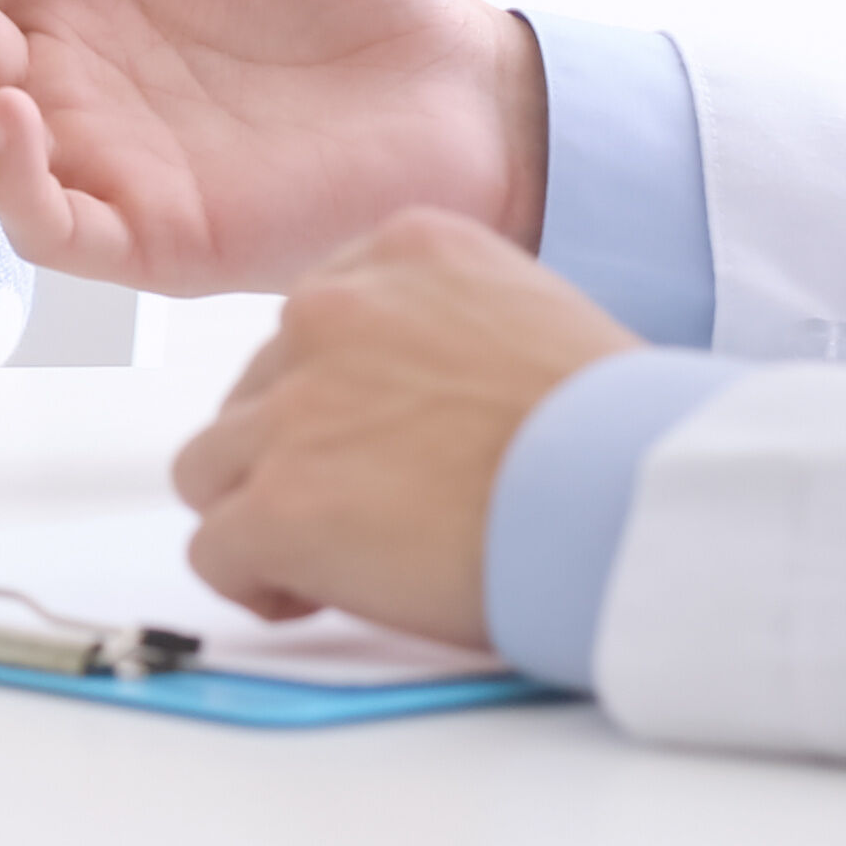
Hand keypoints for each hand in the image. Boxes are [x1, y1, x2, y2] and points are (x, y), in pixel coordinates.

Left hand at [169, 209, 640, 648]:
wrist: (633, 496)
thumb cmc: (615, 436)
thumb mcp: (533, 320)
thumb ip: (445, 336)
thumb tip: (409, 405)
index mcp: (401, 250)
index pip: (311, 319)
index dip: (335, 396)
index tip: (379, 444)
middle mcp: (330, 309)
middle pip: (254, 392)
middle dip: (296, 456)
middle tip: (369, 511)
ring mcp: (295, 406)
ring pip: (212, 468)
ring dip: (264, 514)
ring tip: (341, 558)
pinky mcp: (279, 502)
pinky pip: (214, 551)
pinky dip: (255, 582)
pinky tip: (318, 595)